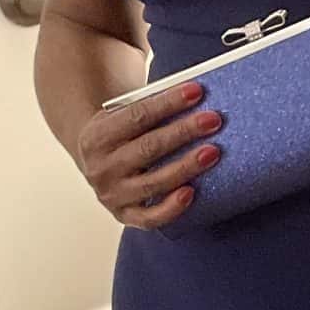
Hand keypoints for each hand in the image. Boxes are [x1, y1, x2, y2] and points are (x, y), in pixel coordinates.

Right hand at [75, 80, 224, 228]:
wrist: (96, 164)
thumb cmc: (120, 135)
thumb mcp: (120, 117)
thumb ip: (147, 109)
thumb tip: (193, 99)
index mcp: (96, 137)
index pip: (136, 116)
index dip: (168, 103)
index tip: (196, 92)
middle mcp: (100, 168)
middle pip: (149, 148)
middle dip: (184, 132)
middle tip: (213, 120)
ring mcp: (111, 195)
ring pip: (154, 182)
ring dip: (186, 167)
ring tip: (212, 152)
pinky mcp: (124, 215)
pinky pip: (149, 218)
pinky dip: (171, 207)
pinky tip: (191, 192)